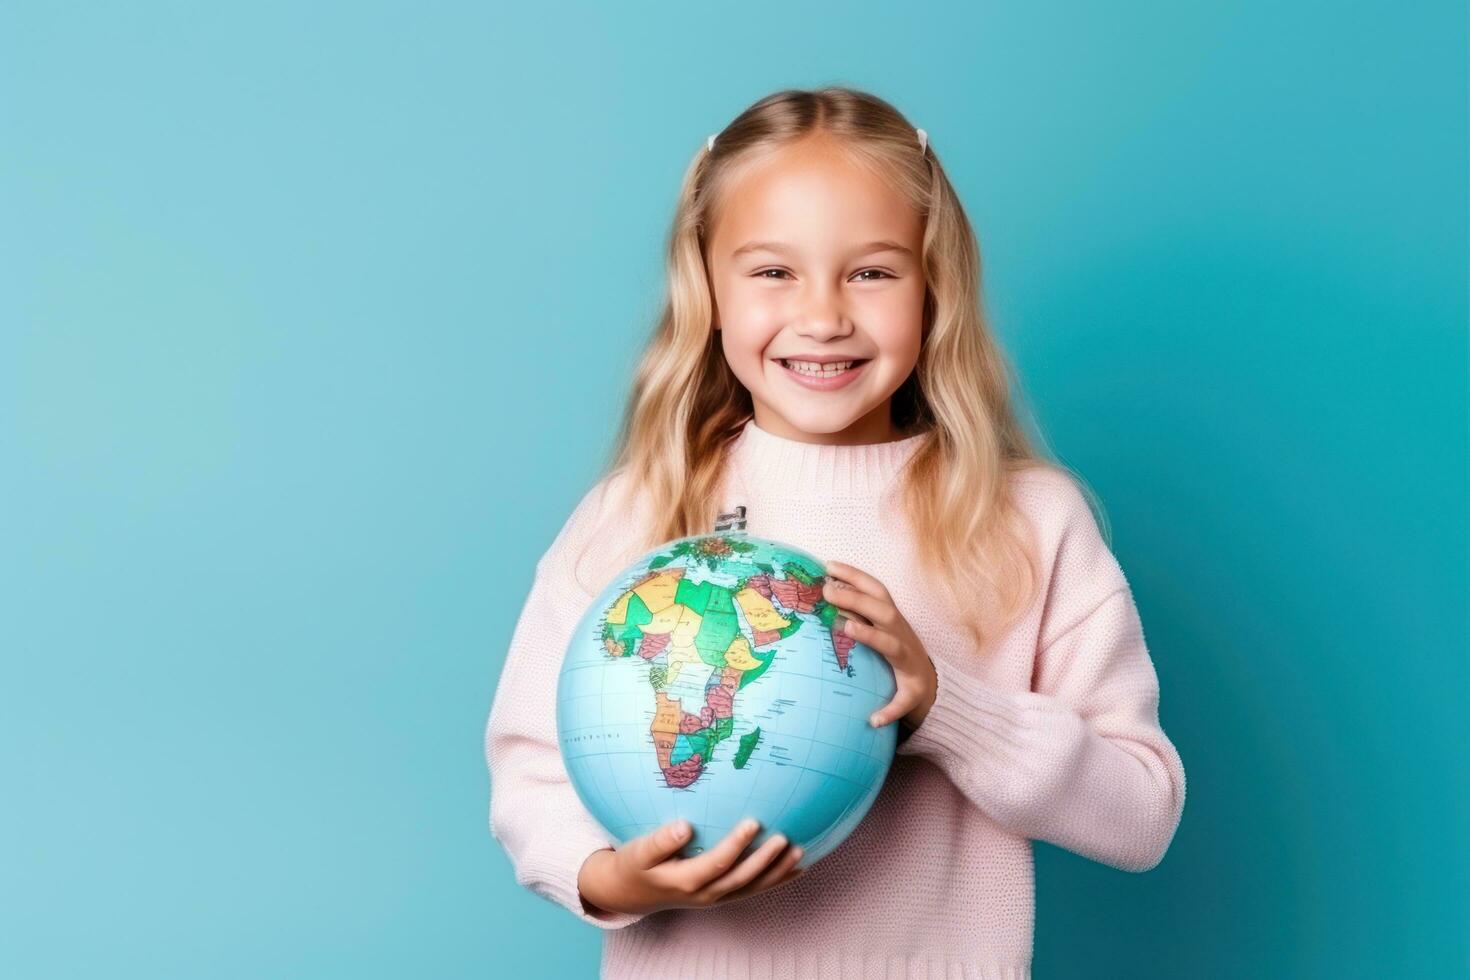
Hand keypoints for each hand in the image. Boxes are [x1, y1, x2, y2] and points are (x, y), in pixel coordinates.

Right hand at [577, 818, 804, 916]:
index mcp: (685, 880)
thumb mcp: (639, 852)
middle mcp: (704, 893)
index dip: (737, 845)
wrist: (633, 892)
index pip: (717, 862)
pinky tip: (796, 868)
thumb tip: (684, 826)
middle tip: (785, 837)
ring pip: (751, 888)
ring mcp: (715, 897)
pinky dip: (775, 881)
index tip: (753, 822)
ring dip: (776, 873)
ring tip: (799, 852)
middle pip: (740, 878)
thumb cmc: (637, 864)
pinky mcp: (721, 895)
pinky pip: (752, 890)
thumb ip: (660, 841)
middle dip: (765, 860)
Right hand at [822, 559, 938, 730]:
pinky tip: (831, 568)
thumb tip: (874, 722)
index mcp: (903, 653)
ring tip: (827, 568)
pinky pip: (872, 586)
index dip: (869, 634)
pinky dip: (854, 575)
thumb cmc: (913, 686)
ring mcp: (895, 614)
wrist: (928, 670)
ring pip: (877, 591)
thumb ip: (893, 711)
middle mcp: (900, 629)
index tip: (848, 627)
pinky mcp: (888, 606)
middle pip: (881, 609)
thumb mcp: (908, 702)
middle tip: (827, 592)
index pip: (887, 641)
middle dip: (856, 599)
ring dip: (854, 577)